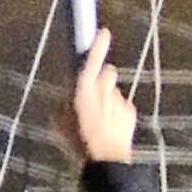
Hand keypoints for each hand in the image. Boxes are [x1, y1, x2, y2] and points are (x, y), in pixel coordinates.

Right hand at [64, 29, 139, 167]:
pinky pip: (122, 106)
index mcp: (84, 90)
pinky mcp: (130, 111)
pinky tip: (110, 128)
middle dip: (102, 81)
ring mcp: (120, 101)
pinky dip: (117, 113)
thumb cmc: (80, 141)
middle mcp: (105, 91)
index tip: (104, 32)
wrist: (107, 159)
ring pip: (114, 92)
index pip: (93, 61)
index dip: (99, 46)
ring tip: (100, 121)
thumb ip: (64, 104)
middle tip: (94, 99)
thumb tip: (66, 100)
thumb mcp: (61, 122)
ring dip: (108, 101)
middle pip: (107, 74)